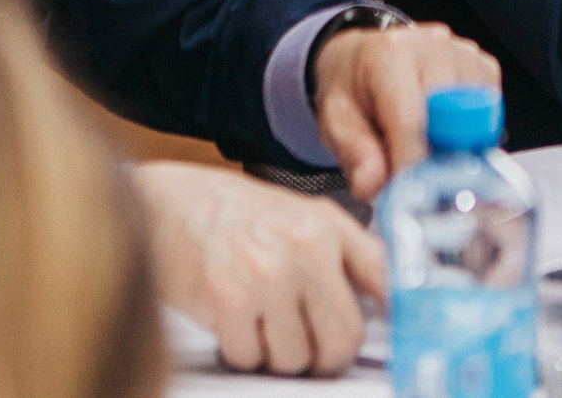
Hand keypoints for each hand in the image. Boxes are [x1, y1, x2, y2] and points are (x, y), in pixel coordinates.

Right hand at [130, 161, 383, 374]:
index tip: (395, 339)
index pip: (386, 282)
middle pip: (344, 339)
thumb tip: (384, 303)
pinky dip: (239, 351)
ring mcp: (267, 275)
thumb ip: (342, 255)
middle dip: (324, 354)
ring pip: (296, 359)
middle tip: (306, 343)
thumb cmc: (232, 214)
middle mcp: (305, 247)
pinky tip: (231, 320)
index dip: (395, 319)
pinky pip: (251, 359)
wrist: (165, 202)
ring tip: (259, 319)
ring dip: (276, 353)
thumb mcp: (299, 216)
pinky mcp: (226, 301)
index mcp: (328, 225)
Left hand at [313, 19, 500, 199]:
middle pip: (452, 119)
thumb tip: (375, 186)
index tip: (410, 197)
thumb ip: (354, 154)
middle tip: (419, 182)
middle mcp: (433, 46)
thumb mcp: (335, 119)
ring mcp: (463, 53)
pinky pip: (491, 112)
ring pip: (477, 119)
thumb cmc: (351, 87)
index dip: (412, 164)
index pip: (411, 119)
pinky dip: (471, 133)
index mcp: (389, 56)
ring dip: (456, 146)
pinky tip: (443, 133)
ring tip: (426, 151)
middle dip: (437, 158)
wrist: (362, 55)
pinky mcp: (484, 65)